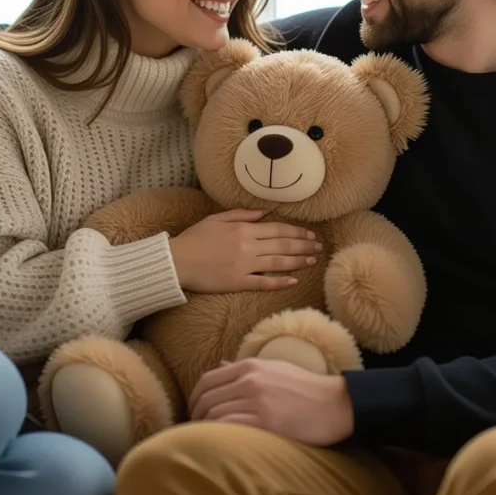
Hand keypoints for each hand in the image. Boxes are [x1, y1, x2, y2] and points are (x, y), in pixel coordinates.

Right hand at [169, 210, 321, 292]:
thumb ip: (241, 214)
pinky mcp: (238, 282)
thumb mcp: (216, 219)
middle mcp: (248, 246)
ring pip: (279, 262)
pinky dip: (280, 281)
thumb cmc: (193, 239)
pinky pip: (264, 281)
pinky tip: (294, 280)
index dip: (297, 232)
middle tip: (319, 247)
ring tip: (313, 260)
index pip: (278, 229)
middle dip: (304, 245)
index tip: (310, 234)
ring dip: (298, 261)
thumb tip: (265, 212)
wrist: (176, 261)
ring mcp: (244, 265)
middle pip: (283, 244)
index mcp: (243, 229)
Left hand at [189, 358, 354, 445]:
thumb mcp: (274, 368)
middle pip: (206, 398)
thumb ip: (245, 369)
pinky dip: (218, 434)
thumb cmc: (306, 388)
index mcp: (250, 366)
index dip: (194, 398)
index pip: (207, 380)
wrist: (336, 404)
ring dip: (204, 427)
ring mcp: (257, 401)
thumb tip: (220, 365)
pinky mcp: (266, 422)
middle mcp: (250, 380)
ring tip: (206, 437)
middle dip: (196, 414)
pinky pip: (229, 427)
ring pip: (214, 414)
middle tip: (196, 427)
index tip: (194, 410)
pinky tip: (219, 441)